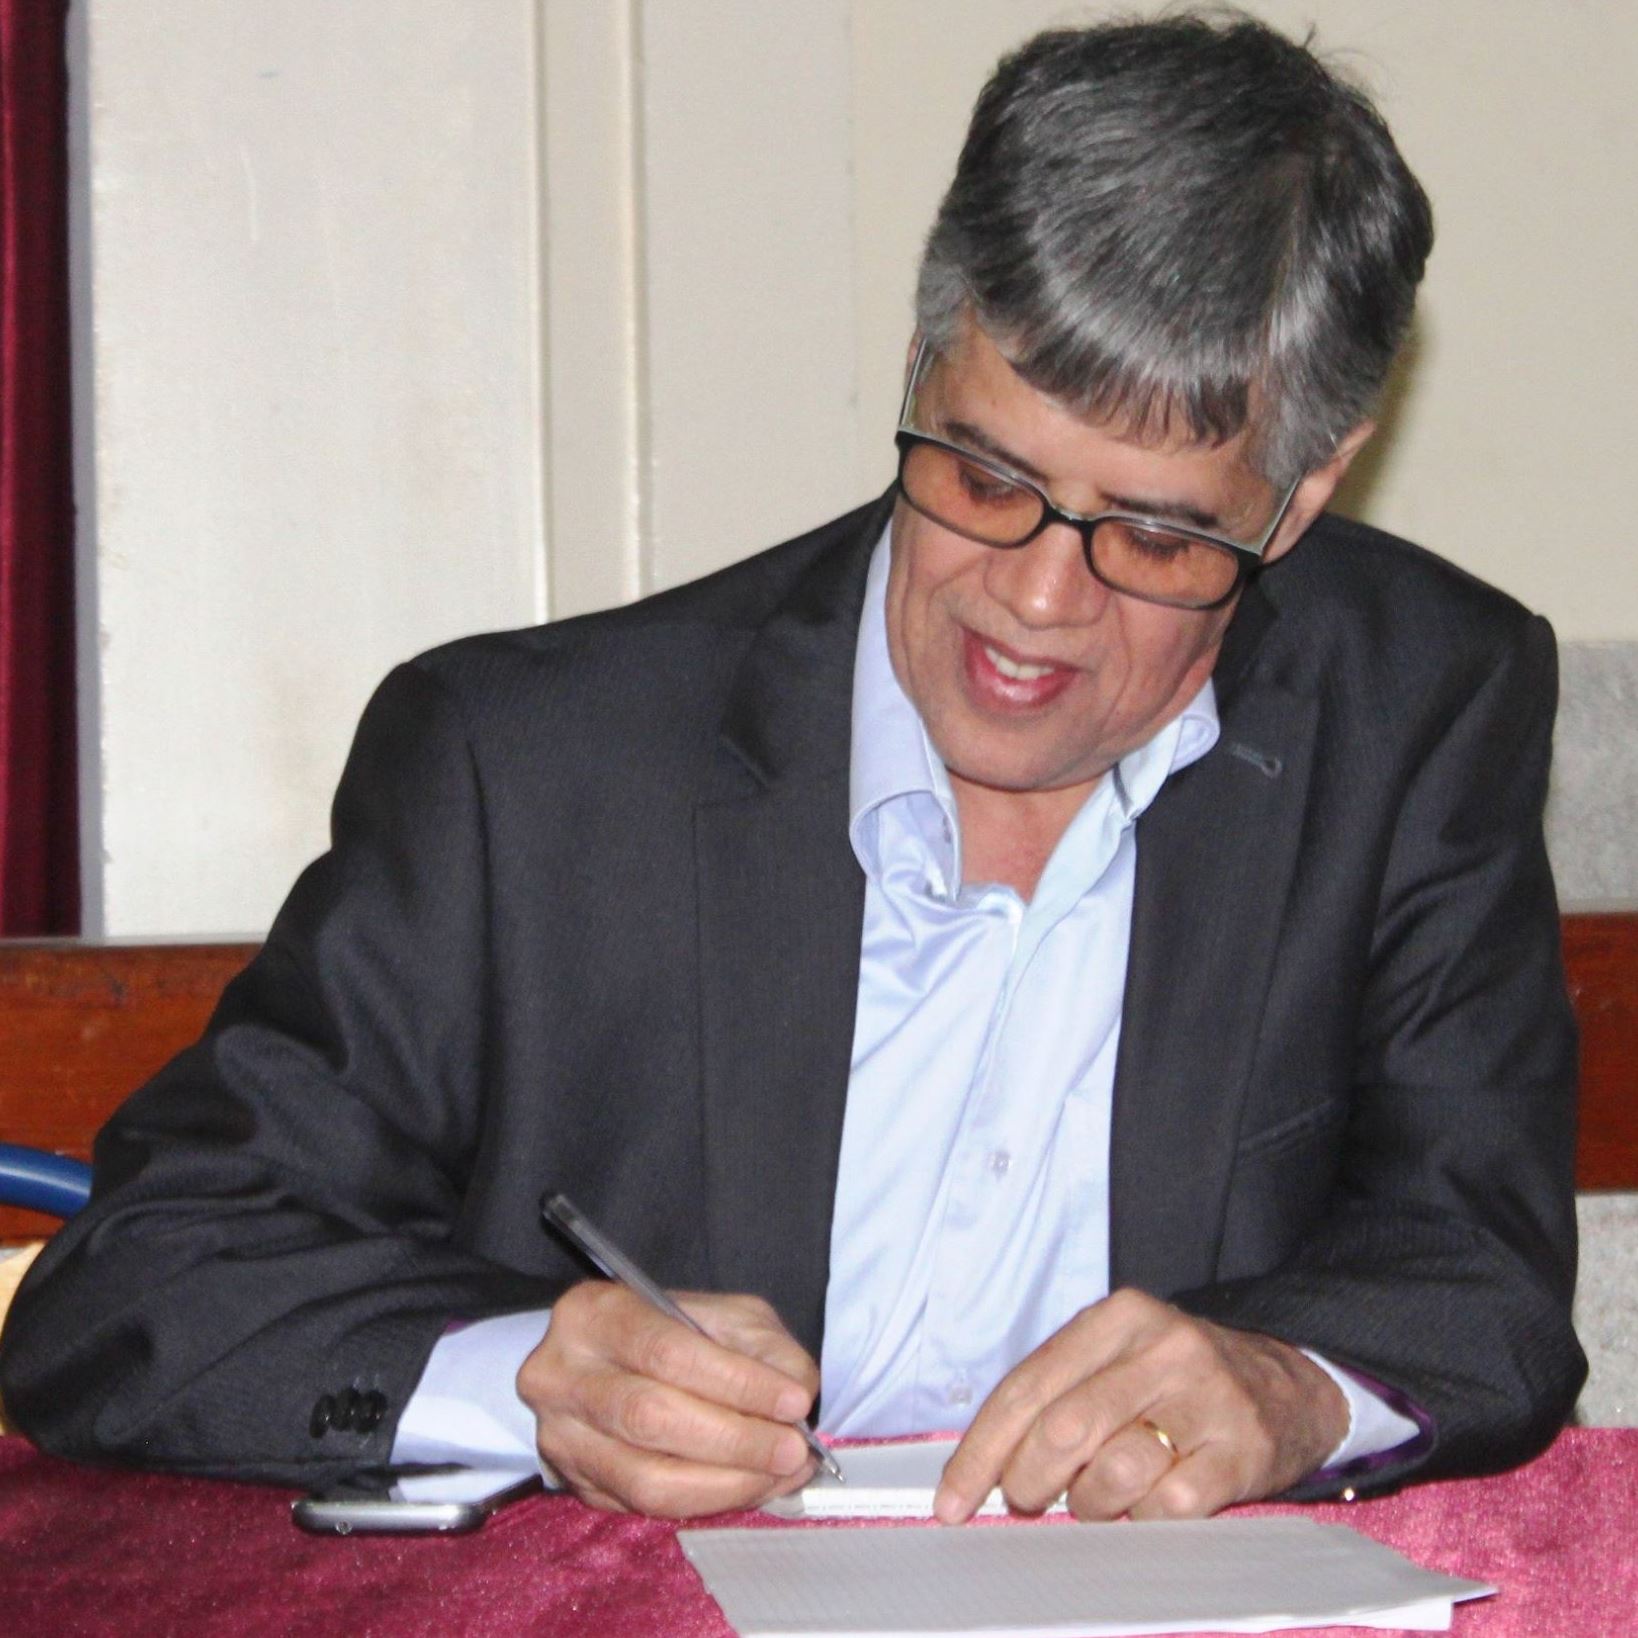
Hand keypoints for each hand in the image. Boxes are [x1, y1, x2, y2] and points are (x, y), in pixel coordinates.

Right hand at [516, 1280, 820, 1516]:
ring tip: (780, 1475)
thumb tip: (796, 1393)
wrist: (600, 1363)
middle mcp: (562, 1375)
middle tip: (793, 1450)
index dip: (737, 1382)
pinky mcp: (576, 1484)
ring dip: (727, 1483)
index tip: (794, 1401)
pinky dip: (707, 1502)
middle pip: (652, 1417)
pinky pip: (645, 1507)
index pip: (668, 1351)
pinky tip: (748, 1486)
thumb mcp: (718, 1314)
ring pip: (647, 1478)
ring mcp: (562, 1436)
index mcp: (595, 1314)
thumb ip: (761, 1345)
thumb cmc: (667, 1332)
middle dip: (736, 1440)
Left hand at [934, 1288, 1347, 1522]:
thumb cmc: (1176, 1380)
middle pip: (1062, 1430)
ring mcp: (1205, 1397)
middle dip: (1028, 1481)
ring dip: (1090, 1505)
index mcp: (1117, 1317)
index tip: (953, 1500)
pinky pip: (1167, 1508)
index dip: (981, 1452)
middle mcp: (1161, 1347)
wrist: (1287, 1384)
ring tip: (1098, 1497)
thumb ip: (1055, 1395)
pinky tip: (1148, 1503)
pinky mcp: (1240, 1450)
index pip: (1027, 1387)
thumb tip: (983, 1466)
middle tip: (1029, 1498)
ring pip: (1112, 1474)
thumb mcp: (1115, 1358)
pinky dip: (1143, 1518)